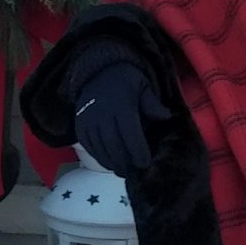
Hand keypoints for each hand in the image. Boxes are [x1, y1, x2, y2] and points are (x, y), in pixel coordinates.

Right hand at [72, 59, 170, 175]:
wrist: (97, 72)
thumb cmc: (126, 81)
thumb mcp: (143, 86)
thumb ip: (153, 104)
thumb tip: (165, 117)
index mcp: (121, 105)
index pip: (130, 134)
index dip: (137, 152)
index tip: (144, 163)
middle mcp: (102, 114)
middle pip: (114, 146)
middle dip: (125, 162)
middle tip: (134, 172)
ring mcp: (88, 121)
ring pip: (100, 149)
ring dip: (112, 163)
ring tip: (122, 170)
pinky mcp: (80, 126)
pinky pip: (89, 146)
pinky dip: (99, 157)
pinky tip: (109, 162)